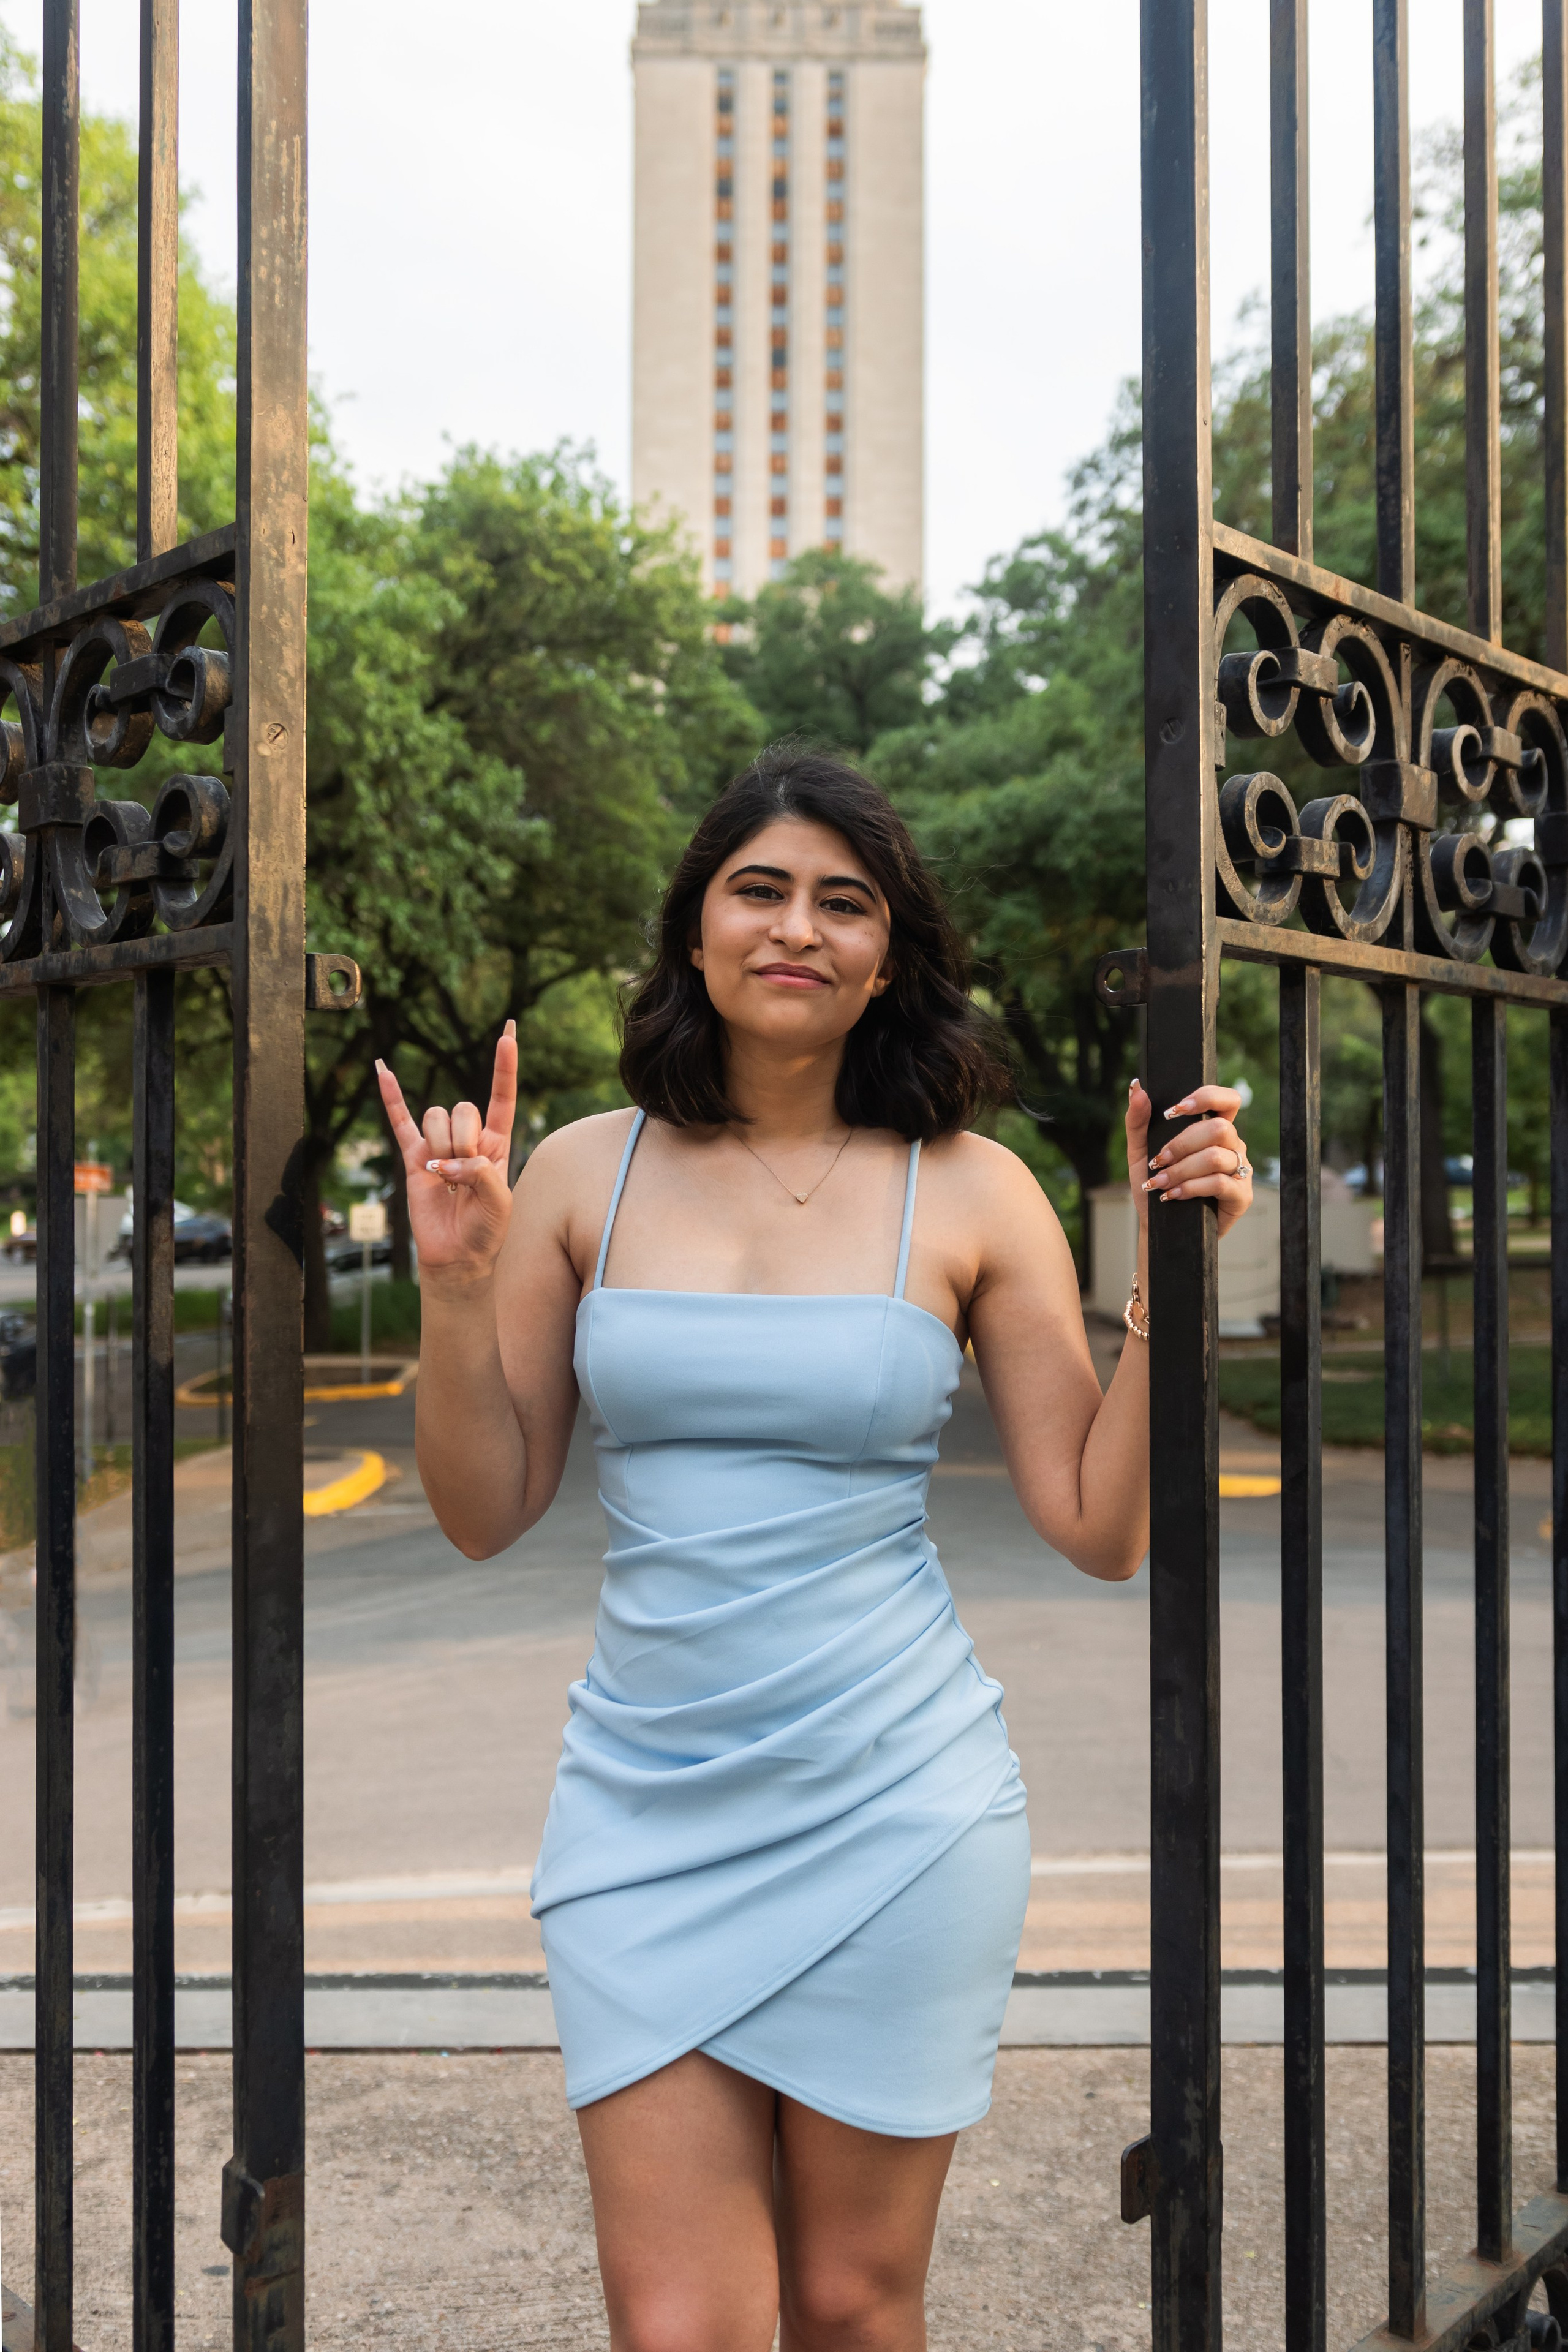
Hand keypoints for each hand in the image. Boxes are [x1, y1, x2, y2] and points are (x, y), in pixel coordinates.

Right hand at [376, 1022, 517, 1281]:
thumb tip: (447, 1162)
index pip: (502, 1096)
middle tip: (465, 1174)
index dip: (505, 1066)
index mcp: (497, 1142)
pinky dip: (391, 1096)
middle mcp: (468, 1138)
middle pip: (461, 1109)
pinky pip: (399, 1121)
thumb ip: (482, 1174)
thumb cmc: (487, 1229)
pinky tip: (382, 1069)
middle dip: (464, 1139)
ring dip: (441, 1146)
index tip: (508, 1031)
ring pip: (435, 1117)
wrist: (458, 1255)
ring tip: (446, 1179)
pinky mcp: (414, 1158)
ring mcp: (439, 1146)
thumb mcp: (501, 1202)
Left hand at [1136, 1081, 1252, 1239]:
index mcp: (1213, 1128)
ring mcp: (1240, 1170)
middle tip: (1159, 1160)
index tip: (1175, 1109)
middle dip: (1182, 1144)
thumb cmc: (1155, 1183)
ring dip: (1182, 1170)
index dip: (1207, 1097)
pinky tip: (1174, 1195)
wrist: (1159, 1225)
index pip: (1228, 1099)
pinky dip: (1191, 1188)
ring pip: (1217, 1157)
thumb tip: (1137, 1087)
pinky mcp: (1241, 1196)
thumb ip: (1138, 1120)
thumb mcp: (1139, 1151)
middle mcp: (1232, 1145)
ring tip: (1161, 1183)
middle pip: (1218, 1129)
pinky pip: (1219, 1182)